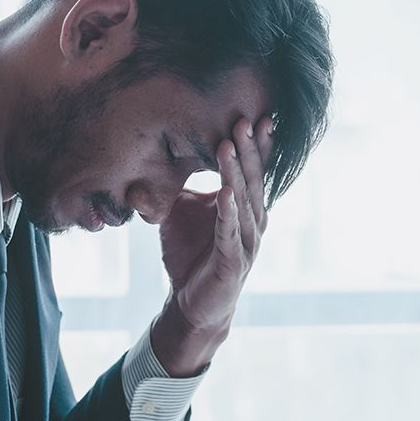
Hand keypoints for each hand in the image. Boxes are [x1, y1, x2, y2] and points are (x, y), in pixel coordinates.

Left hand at [150, 114, 274, 376]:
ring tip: (230, 145)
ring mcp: (245, 242)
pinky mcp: (231, 262)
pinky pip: (230, 233)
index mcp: (245, 209)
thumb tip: (162, 154)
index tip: (257, 115)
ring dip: (236, 173)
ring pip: (243, 201)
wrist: (191, 305)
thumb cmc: (191, 256)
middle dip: (248, 150)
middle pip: (253, 180)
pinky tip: (226, 193)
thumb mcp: (182, 213)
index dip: (256, 146)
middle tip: (244, 119)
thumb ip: (182, 185)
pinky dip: (229, 212)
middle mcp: (252, 222)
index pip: (253, 171)